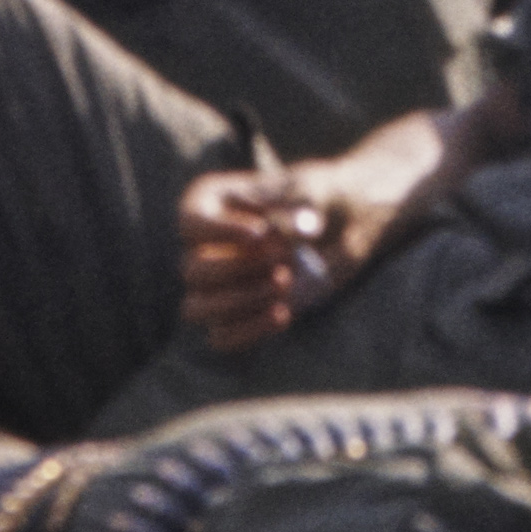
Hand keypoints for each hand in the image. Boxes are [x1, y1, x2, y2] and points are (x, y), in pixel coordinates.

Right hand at [178, 164, 350, 353]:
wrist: (340, 225)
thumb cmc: (313, 198)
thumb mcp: (307, 194)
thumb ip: (289, 212)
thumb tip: (273, 238)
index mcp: (207, 204)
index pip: (190, 225)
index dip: (220, 233)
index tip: (260, 232)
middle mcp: (203, 246)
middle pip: (193, 271)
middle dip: (238, 271)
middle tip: (283, 260)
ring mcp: (216, 284)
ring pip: (196, 309)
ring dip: (240, 303)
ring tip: (285, 284)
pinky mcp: (235, 315)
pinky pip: (222, 337)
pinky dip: (250, 331)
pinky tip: (285, 313)